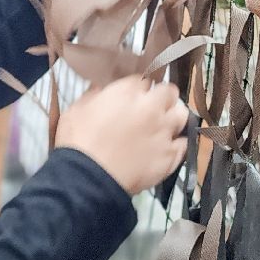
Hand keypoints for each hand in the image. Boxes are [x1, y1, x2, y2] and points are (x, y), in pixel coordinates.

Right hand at [55, 76, 188, 194]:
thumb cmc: (77, 142)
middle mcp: (152, 107)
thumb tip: (103, 90)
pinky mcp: (170, 155)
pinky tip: (166, 147)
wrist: (88, 179)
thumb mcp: (77, 109)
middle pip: (169, 92)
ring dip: (173, 116)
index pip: (143, 80)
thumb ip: (94, 95)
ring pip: (182, 114)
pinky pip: (183, 144)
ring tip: (163, 125)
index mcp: (128, 92)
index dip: (138, 88)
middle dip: (162, 97)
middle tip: (151, 107)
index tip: (132, 97)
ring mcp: (164, 132)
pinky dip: (176, 144)